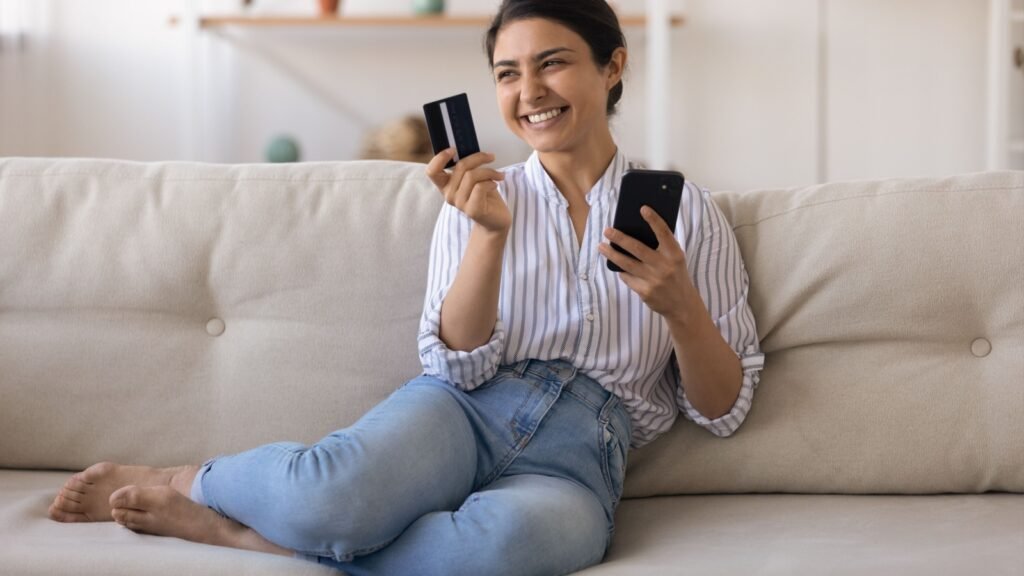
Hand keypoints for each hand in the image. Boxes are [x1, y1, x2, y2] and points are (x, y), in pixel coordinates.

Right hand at [425, 149, 509, 234]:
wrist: (495, 220)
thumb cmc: (485, 196)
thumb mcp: (474, 178)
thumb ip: (467, 166)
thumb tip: (469, 147)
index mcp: (446, 185)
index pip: (432, 171)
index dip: (440, 158)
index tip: (454, 150)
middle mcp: (449, 194)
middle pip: (460, 166)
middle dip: (478, 158)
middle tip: (491, 157)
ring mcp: (459, 203)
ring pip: (472, 175)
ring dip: (490, 171)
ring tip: (498, 175)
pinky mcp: (472, 210)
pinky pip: (480, 187)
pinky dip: (491, 182)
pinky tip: (496, 185)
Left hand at [598, 206, 698, 322]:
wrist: (681, 304)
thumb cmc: (676, 275)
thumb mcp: (675, 259)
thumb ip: (663, 247)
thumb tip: (637, 231)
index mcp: (674, 254)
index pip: (664, 233)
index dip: (654, 220)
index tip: (643, 208)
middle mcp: (664, 266)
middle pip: (637, 248)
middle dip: (620, 238)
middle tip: (607, 230)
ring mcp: (654, 280)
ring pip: (626, 264)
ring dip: (611, 254)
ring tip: (601, 246)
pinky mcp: (645, 292)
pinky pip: (627, 278)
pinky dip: (622, 271)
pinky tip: (617, 266)